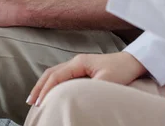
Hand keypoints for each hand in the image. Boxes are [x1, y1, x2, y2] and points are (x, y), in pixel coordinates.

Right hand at [27, 52, 145, 106]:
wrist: (133, 61)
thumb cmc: (121, 70)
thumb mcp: (106, 81)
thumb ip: (91, 88)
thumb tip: (77, 98)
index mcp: (79, 63)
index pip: (56, 76)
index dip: (46, 89)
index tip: (39, 103)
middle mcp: (76, 61)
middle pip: (51, 72)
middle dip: (40, 86)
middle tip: (31, 102)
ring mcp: (79, 64)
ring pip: (55, 72)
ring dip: (44, 84)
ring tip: (36, 98)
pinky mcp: (83, 68)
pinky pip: (62, 74)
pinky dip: (53, 83)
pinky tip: (52, 91)